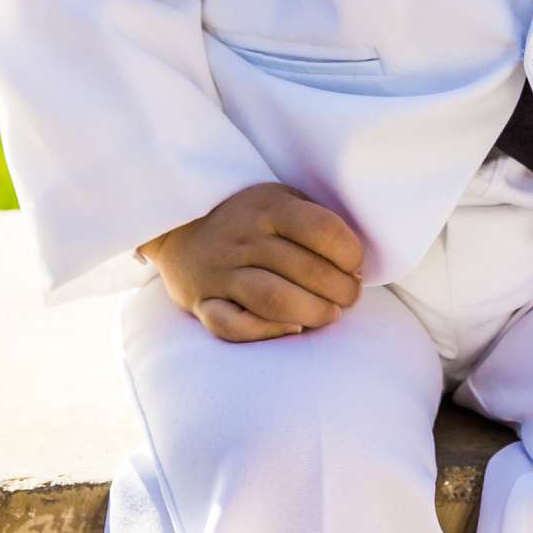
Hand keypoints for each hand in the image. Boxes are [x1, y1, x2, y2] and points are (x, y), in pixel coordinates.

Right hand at [139, 182, 364, 342]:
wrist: (177, 228)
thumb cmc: (248, 219)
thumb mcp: (281, 201)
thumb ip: (316, 224)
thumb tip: (354, 270)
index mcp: (268, 207)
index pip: (323, 231)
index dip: (351, 254)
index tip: (354, 265)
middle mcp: (243, 238)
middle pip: (307, 270)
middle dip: (341, 291)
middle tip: (347, 297)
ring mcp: (220, 272)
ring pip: (274, 299)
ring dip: (313, 312)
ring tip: (328, 314)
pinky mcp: (203, 303)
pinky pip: (233, 326)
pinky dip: (266, 331)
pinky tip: (291, 329)